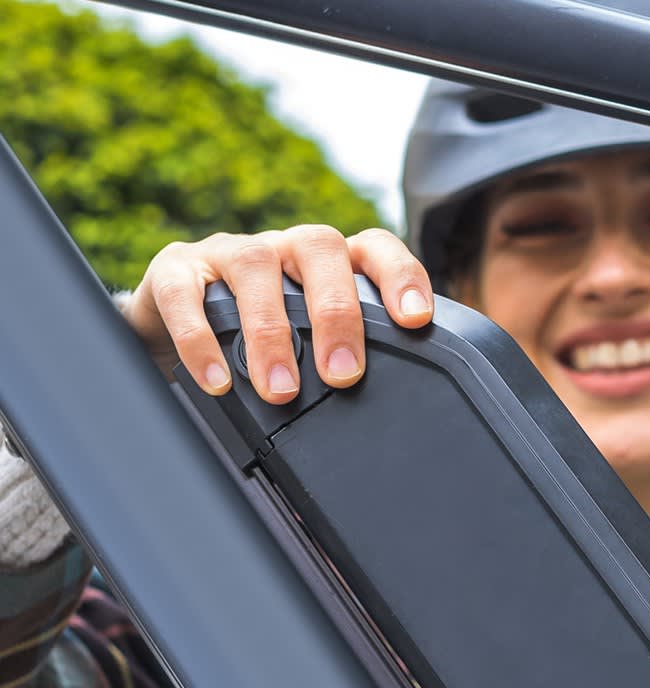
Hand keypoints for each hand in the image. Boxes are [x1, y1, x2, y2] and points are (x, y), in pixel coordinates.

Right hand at [123, 226, 433, 400]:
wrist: (172, 324)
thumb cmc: (262, 336)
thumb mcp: (311, 342)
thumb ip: (347, 358)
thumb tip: (388, 418)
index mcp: (329, 262)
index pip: (374, 247)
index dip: (400, 275)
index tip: (416, 320)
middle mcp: (285, 247)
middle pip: (320, 248)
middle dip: (336, 312)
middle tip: (343, 376)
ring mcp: (229, 252)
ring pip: (255, 266)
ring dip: (271, 331)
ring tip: (281, 391)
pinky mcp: (175, 271)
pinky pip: (186, 294)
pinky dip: (200, 339)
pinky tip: (218, 381)